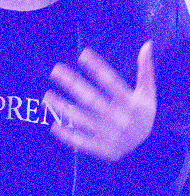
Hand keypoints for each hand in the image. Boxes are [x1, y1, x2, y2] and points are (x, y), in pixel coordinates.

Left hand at [42, 40, 155, 160]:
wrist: (149, 150)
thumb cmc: (143, 114)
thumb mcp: (148, 93)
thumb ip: (146, 69)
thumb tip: (147, 44)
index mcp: (131, 103)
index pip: (112, 82)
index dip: (98, 68)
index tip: (83, 54)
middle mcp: (119, 119)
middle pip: (92, 99)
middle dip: (73, 84)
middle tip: (55, 69)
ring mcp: (109, 135)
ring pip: (83, 120)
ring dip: (63, 108)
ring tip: (47, 96)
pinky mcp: (102, 149)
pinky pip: (82, 141)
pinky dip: (68, 135)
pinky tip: (54, 125)